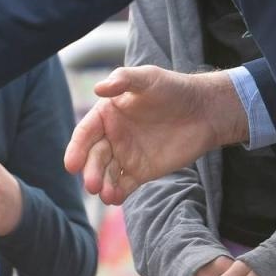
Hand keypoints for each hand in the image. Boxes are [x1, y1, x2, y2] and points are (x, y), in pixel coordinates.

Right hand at [64, 66, 246, 204]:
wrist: (204, 111)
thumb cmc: (173, 88)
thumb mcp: (148, 78)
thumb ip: (123, 79)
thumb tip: (97, 89)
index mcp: (107, 114)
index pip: (85, 133)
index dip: (76, 148)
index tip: (71, 165)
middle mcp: (112, 136)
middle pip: (94, 157)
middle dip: (90, 172)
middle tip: (91, 185)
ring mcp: (126, 155)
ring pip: (106, 173)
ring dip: (102, 184)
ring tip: (105, 195)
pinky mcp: (141, 171)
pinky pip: (124, 184)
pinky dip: (117, 193)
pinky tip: (115, 198)